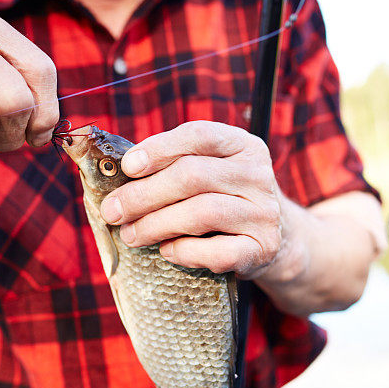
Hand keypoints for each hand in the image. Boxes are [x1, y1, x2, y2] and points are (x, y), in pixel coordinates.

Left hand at [99, 121, 285, 277]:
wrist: (275, 240)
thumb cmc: (223, 200)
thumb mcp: (208, 172)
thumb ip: (172, 165)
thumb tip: (113, 173)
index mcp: (243, 145)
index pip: (199, 135)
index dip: (159, 148)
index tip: (128, 167)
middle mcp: (259, 175)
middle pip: (193, 176)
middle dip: (144, 194)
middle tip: (113, 211)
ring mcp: (264, 213)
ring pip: (202, 212)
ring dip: (156, 224)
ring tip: (131, 235)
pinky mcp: (262, 248)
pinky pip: (217, 252)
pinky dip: (184, 252)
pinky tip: (166, 251)